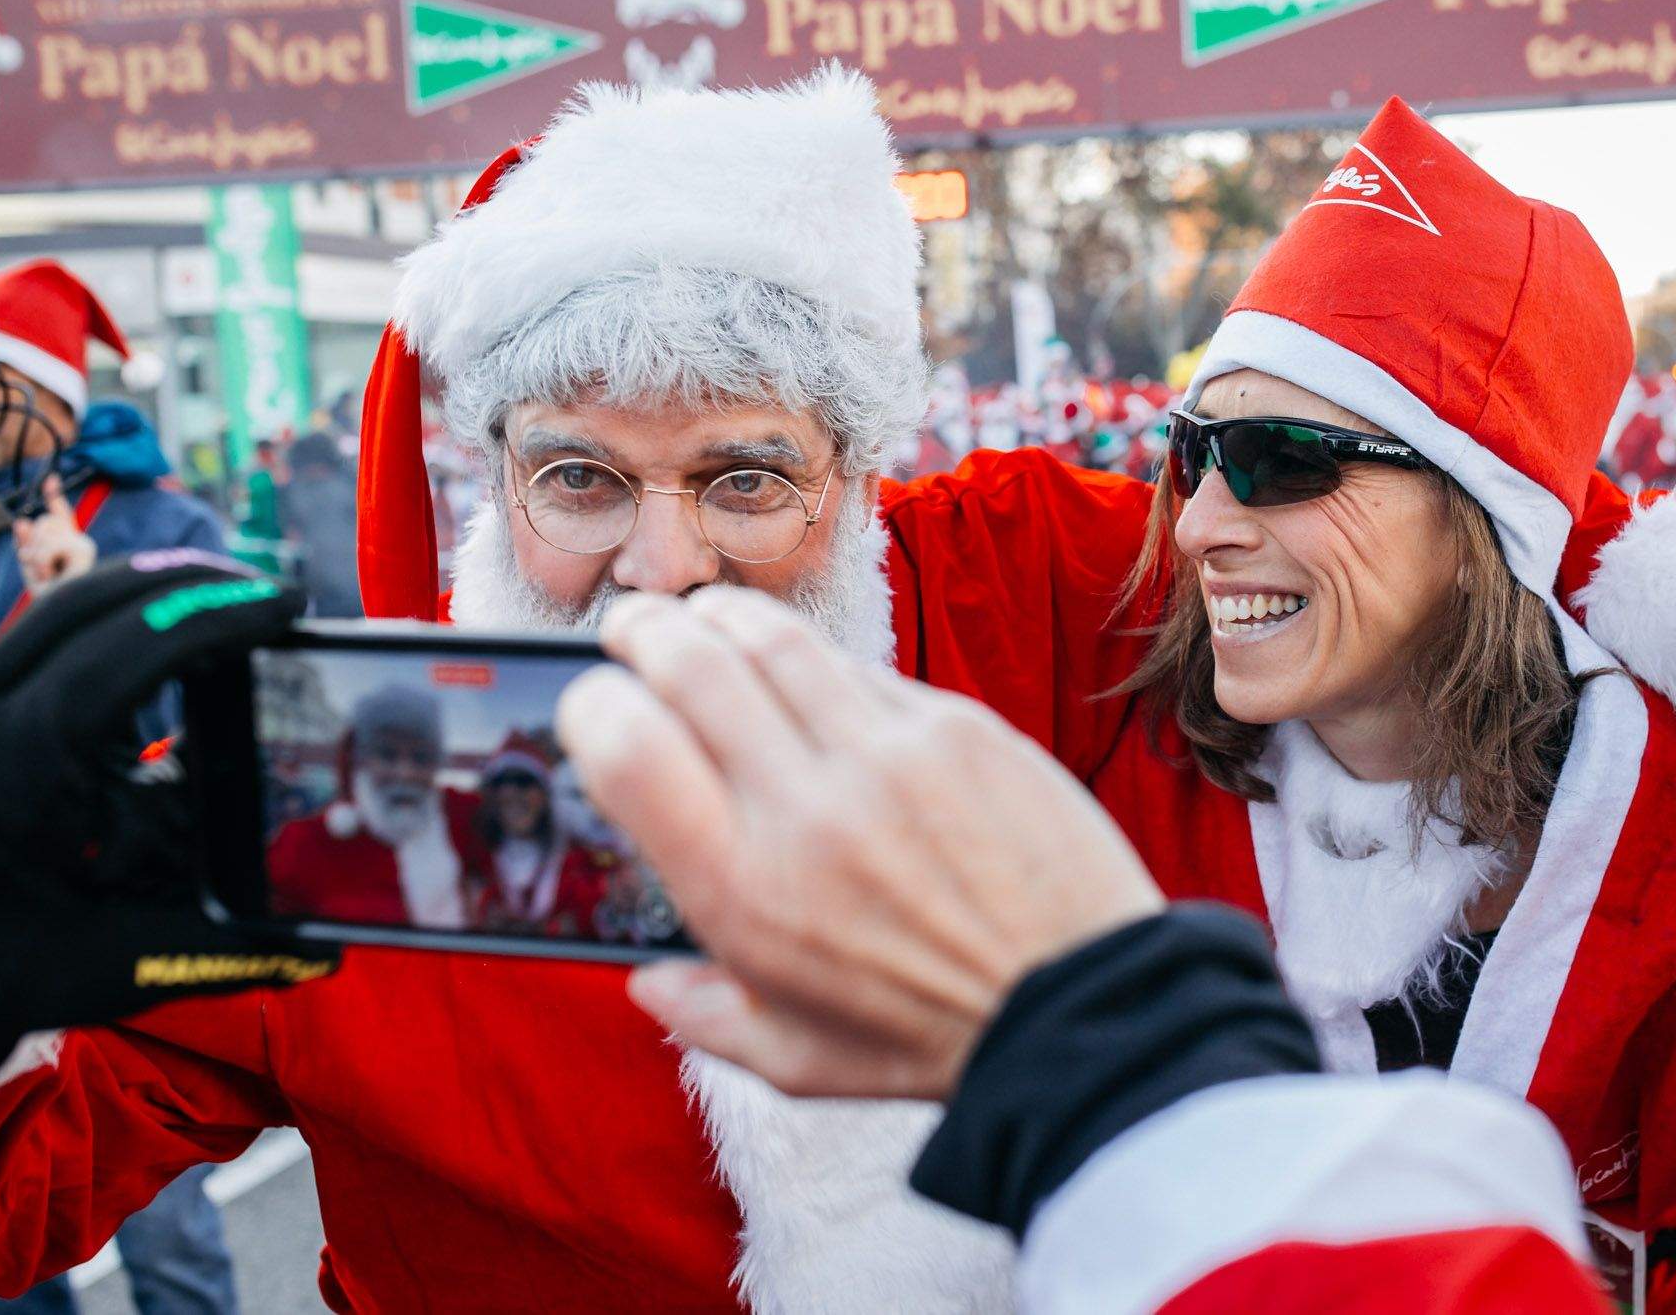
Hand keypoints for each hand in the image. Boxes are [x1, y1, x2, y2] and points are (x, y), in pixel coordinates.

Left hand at [0, 553, 336, 1083]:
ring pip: (49, 620)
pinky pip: (23, 658)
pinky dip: (94, 648)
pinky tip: (139, 684)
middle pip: (88, 600)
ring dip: (137, 607)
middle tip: (261, 595)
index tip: (283, 607)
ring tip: (214, 625)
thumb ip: (210, 951)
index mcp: (9, 765)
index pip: (128, 648)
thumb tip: (315, 952)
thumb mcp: (88, 968)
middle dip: (185, 581)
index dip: (216, 615)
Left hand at [12, 474, 97, 593]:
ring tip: (46, 575)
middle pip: (44, 520)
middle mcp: (79, 541)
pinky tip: (52, 576)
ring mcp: (84, 544)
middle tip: (38, 568)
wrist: (65, 614)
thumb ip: (26, 543)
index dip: (54, 496)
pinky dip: (43, 562)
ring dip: (36, 555)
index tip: (51, 479)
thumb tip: (22, 520)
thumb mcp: (31, 567)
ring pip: (44, 529)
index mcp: (67, 545)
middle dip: (32, 542)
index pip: (60, 516)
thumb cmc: (51, 598)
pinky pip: (50, 544)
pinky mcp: (84, 549)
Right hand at [557, 587, 1164, 1098]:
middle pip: (689, 662)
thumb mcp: (797, 1060)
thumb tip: (647, 984)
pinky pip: (862, 668)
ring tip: (704, 618)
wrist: (1084, 1005)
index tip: (594, 706)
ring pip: (773, 638)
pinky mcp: (957, 725)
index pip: (626, 747)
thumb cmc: (934, 1038)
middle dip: (644, 632)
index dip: (591, 708)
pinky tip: (807, 672)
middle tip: (634, 630)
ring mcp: (886, 753)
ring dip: (720, 615)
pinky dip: (817, 660)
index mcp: (743, 890)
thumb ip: (708, 1017)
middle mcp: (803, 806)